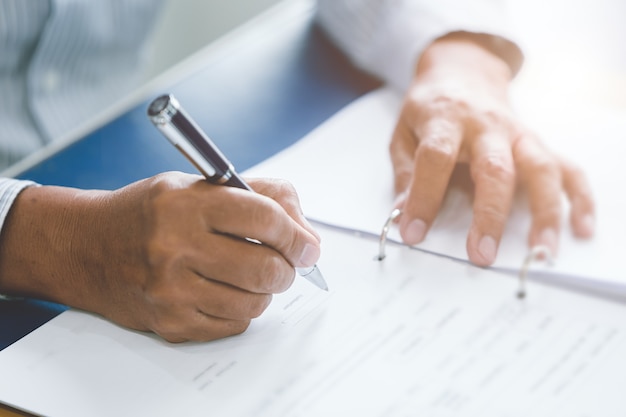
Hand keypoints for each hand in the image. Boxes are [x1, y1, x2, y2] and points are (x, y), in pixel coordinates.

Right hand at [0, 172, 320, 341]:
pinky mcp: (169, 322)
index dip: (297, 235)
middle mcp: (175, 247)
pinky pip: (232, 326)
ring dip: (265, 291)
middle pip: (265, 269)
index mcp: (186, 204)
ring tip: (251, 275)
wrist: (86, 247)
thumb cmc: (149, 212)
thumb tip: (308, 236)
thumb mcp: (199, 184)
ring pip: (254, 303)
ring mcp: (170, 290)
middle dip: (288, 268)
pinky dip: (241, 310)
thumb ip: (261, 197)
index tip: (307, 245)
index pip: (265, 219)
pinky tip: (226, 291)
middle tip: (286, 263)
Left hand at [390, 34, 594, 265]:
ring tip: (541, 250)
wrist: (463, 70)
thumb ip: (405, 173)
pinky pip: (566, 168)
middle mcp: (486, 125)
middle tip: (482, 254)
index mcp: (445, 120)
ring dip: (545, 211)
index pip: (435, 158)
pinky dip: (578, 197)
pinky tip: (579, 227)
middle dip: (491, 214)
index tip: (414, 232)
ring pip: (540, 168)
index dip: (424, 197)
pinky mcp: (537, 141)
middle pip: (495, 168)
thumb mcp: (403, 133)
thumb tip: (403, 215)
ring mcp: (517, 133)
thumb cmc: (430, 108)